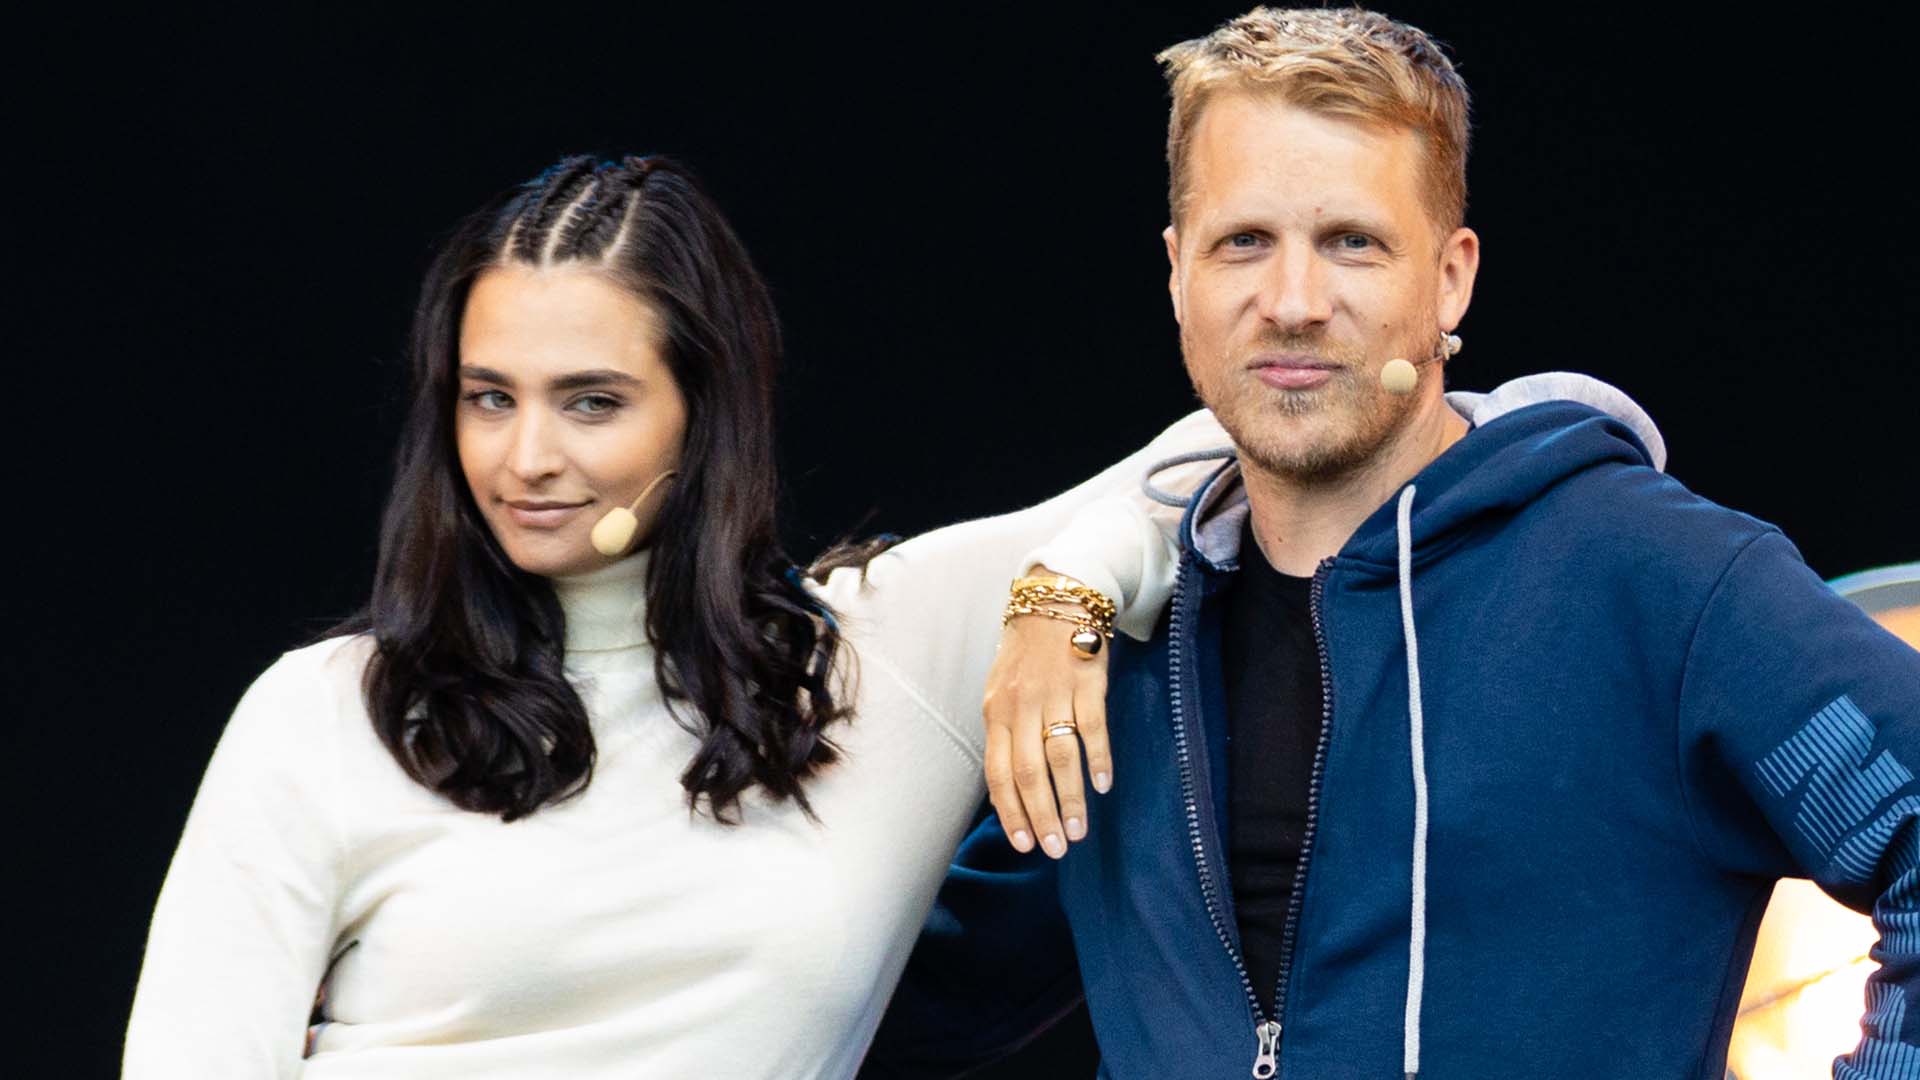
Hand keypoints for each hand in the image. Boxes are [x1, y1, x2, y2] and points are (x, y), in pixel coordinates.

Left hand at [982, 567, 1112, 858]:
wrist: (1055, 598)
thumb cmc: (1027, 654)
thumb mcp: (1001, 691)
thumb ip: (1005, 734)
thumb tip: (1008, 788)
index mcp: (996, 712)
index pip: (997, 773)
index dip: (1011, 812)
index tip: (1025, 844)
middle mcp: (1020, 706)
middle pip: (1028, 772)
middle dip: (1042, 816)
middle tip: (1057, 849)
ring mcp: (1054, 693)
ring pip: (1060, 756)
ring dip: (1070, 798)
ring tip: (1079, 830)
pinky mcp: (1086, 681)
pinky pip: (1092, 728)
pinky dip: (1098, 759)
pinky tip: (1103, 786)